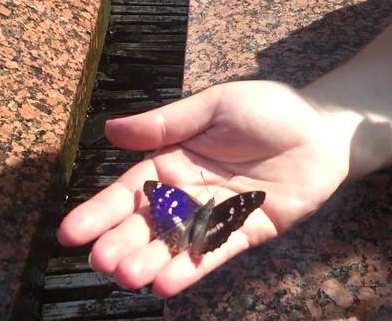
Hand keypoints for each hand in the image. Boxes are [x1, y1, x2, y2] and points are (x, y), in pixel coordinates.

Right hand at [57, 80, 352, 295]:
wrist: (321, 132)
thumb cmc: (268, 110)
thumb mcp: (214, 106)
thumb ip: (166, 124)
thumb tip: (110, 130)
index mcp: (174, 159)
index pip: (130, 189)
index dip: (100, 211)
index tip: (70, 233)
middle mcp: (189, 191)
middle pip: (148, 222)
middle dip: (123, 241)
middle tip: (102, 262)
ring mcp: (216, 214)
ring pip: (177, 243)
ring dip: (152, 260)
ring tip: (129, 278)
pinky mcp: (244, 231)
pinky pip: (214, 252)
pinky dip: (191, 268)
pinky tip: (166, 285)